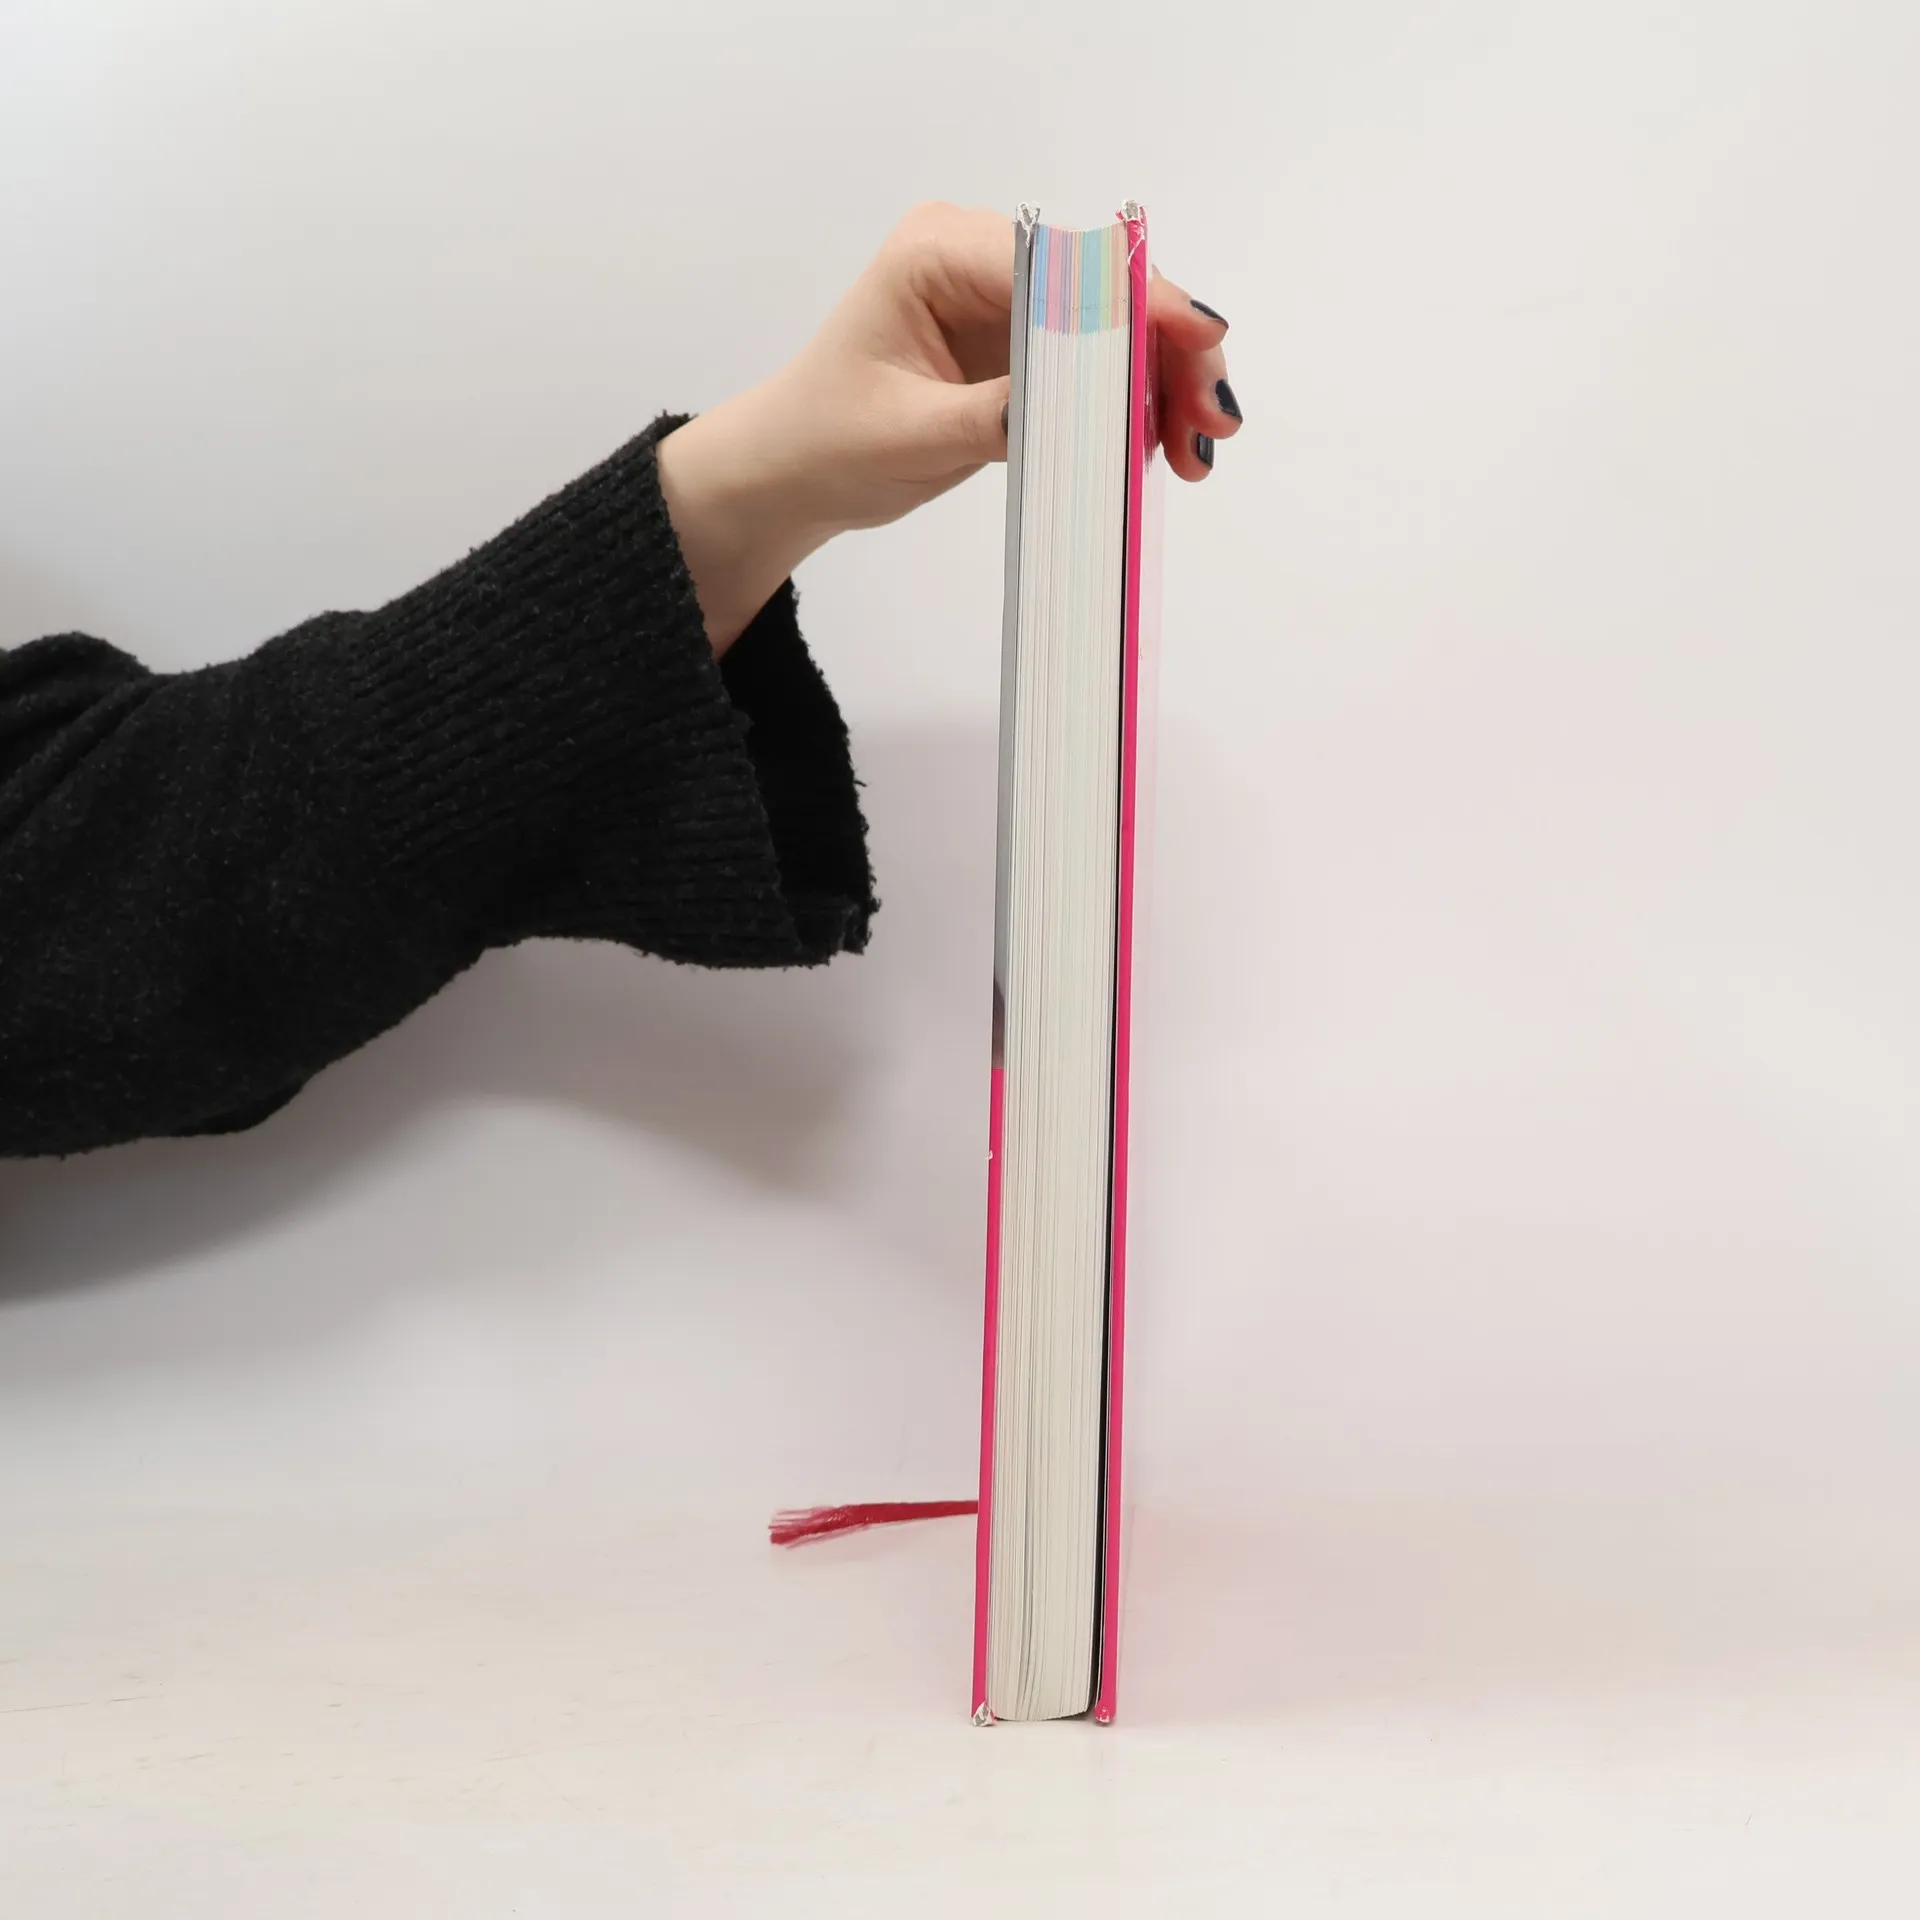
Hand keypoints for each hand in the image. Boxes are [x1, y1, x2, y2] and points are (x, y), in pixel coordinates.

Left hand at [656, 201, 1239, 652]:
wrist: (788, 476)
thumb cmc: (825, 442)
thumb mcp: (913, 434)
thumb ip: (1004, 412)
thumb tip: (1100, 403)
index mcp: (941, 250)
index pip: (1065, 266)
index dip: (1142, 305)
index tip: (1200, 345)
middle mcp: (980, 261)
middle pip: (1105, 293)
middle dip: (1166, 353)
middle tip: (1210, 424)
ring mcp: (1004, 306)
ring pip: (1113, 332)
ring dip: (1160, 386)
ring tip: (1192, 450)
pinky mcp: (1018, 353)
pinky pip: (1095, 370)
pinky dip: (1131, 407)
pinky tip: (1159, 446)